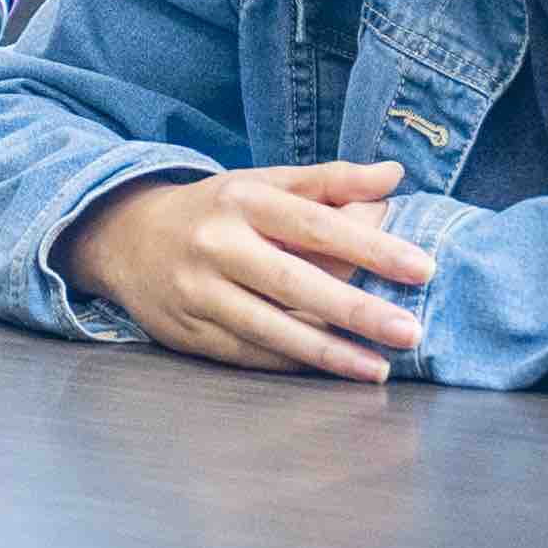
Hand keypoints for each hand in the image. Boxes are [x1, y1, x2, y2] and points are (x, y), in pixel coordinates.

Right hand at [62, 163, 437, 385]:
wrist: (125, 238)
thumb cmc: (215, 210)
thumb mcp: (263, 183)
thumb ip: (330, 181)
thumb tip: (394, 176)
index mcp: (243, 200)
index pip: (316, 224)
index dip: (372, 246)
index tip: (422, 268)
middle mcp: (216, 245)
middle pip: (294, 282)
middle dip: (356, 310)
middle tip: (410, 332)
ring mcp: (197, 292)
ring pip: (270, 328)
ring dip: (329, 352)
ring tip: (379, 368)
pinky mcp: (187, 333)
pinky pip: (249, 353)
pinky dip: (292, 363)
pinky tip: (332, 370)